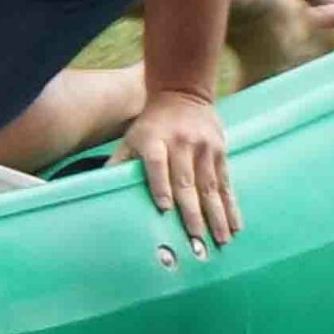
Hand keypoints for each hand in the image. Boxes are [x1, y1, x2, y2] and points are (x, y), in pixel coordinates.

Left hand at [125, 87, 239, 250]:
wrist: (183, 93)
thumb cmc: (151, 125)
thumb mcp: (132, 138)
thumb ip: (119, 164)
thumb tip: (99, 190)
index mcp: (156, 141)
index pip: (157, 163)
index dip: (160, 185)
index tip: (164, 208)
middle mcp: (181, 144)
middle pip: (186, 181)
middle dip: (192, 212)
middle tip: (197, 238)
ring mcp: (203, 148)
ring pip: (210, 186)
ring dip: (217, 215)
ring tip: (222, 239)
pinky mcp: (220, 152)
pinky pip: (226, 183)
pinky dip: (231, 205)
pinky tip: (235, 224)